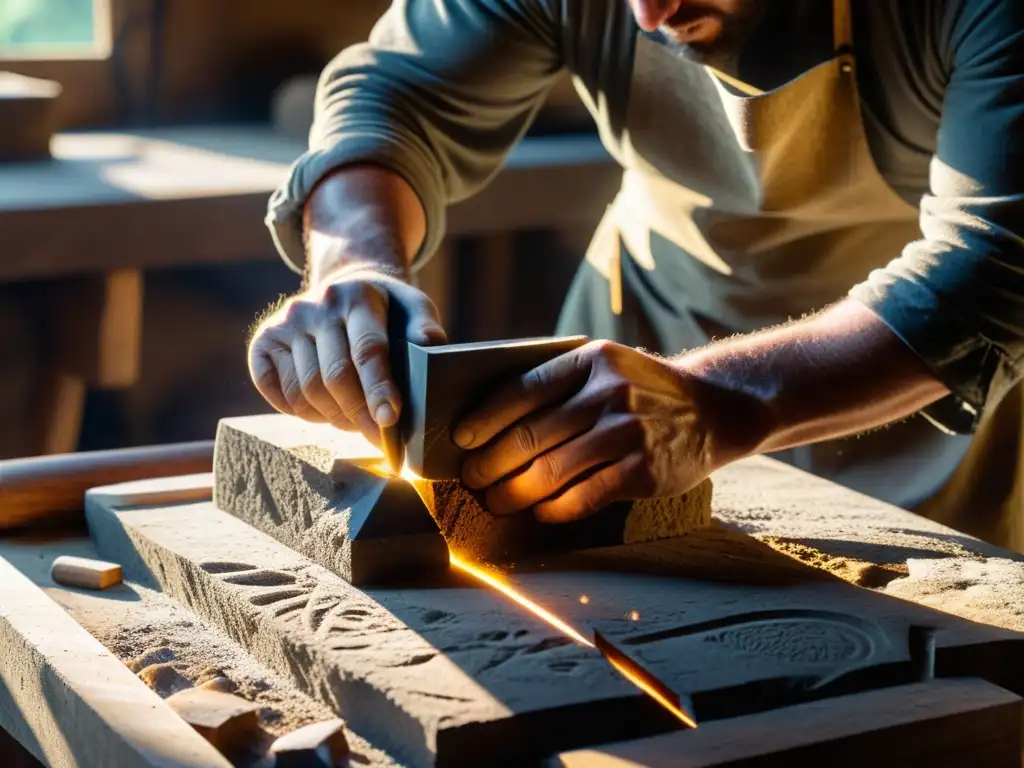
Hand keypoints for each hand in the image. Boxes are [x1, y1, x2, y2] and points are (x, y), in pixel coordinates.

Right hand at [247, 263, 445, 443]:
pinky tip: (324, 410)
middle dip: (359, 415)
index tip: (389, 420)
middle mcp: (315, 308)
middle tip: (378, 437)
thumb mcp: (412, 306)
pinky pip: (278, 393)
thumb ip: (425, 327)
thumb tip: (430, 346)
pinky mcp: (263, 341)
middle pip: (334, 377)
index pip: (366, 350)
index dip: (378, 389)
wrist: (342, 289)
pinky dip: (302, 412)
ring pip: (305, 391)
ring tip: (355, 421)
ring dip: (332, 417)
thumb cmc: (386, 309)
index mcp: (356, 297)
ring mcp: (285, 324)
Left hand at [455, 340, 719, 521]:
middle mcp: (609, 392)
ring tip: (495, 501)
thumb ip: (559, 383)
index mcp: (590, 360)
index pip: (522, 390)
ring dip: (513, 492)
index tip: (461, 439)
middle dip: (490, 463)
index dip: (485, 419)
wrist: (713, 409)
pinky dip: (554, 508)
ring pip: (551, 471)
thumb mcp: (606, 366)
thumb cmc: (643, 391)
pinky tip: (539, 510)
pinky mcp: (644, 471)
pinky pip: (584, 496)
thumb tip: (490, 420)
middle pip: (530, 435)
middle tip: (471, 479)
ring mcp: (628, 432)